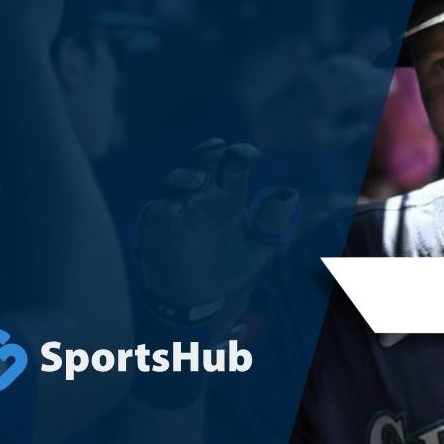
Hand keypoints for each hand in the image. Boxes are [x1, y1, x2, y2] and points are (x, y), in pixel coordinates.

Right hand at [138, 139, 299, 305]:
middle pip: (201, 163)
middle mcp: (201, 196)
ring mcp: (177, 209)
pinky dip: (162, 208)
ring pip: (174, 182)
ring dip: (184, 177)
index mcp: (228, 195)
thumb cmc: (229, 264)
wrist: (197, 297)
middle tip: (218, 146)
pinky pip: (154, 212)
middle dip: (207, 151)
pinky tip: (174, 210)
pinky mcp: (156, 229)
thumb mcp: (258, 247)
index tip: (250, 154)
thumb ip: (273, 223)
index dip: (240, 154)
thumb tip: (290, 195)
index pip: (233, 165)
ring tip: (199, 181)